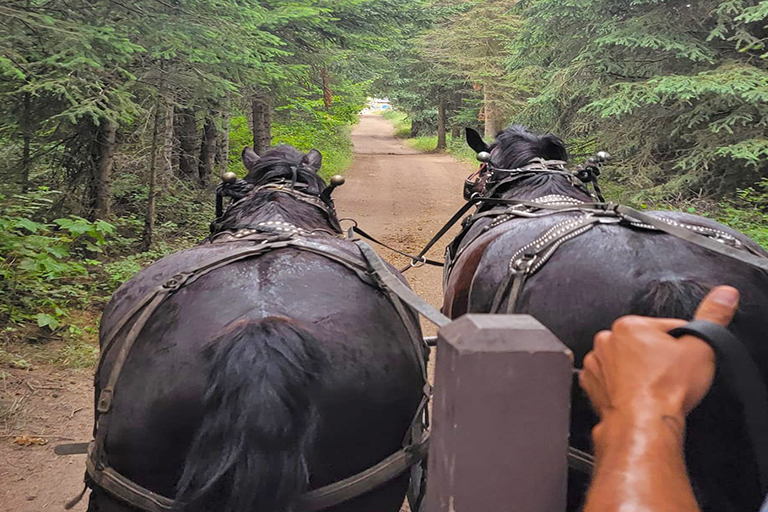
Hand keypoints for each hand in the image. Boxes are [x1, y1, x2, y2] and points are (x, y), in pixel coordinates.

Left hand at [579, 286, 738, 424]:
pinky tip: (636, 395)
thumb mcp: (701, 347)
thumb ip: (712, 316)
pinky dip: (621, 387)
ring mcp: (595, 364)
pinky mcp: (590, 386)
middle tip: (669, 376)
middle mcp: (606, 340)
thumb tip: (724, 294)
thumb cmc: (666, 389)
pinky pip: (609, 381)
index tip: (683, 360)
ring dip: (637, 372)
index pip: (664, 328)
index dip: (681, 345)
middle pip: (642, 345)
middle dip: (656, 357)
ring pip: (624, 363)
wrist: (643, 423)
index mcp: (629, 325)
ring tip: (652, 387)